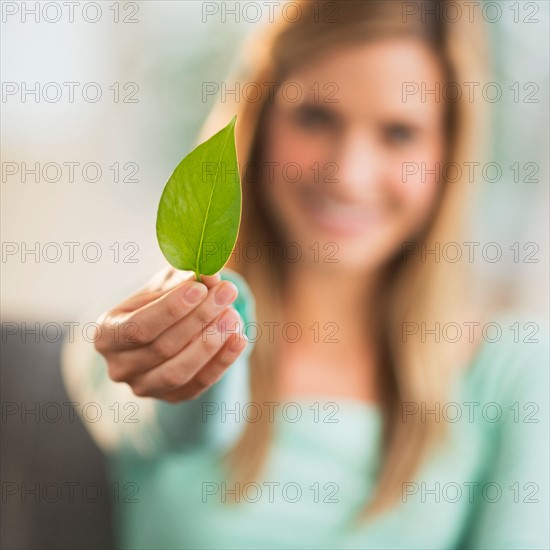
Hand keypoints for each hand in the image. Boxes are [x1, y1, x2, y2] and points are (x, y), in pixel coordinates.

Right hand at [93, 266, 247, 401]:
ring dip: (210, 342)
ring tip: (233, 315)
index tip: (200, 288)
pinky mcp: (172, 398)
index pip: (138, 326)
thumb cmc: (160, 300)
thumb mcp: (165, 283)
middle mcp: (119, 367)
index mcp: (107, 334)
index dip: (171, 309)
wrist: (164, 329)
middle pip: (161, 348)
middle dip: (199, 319)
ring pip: (179, 371)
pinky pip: (199, 384)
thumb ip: (183, 278)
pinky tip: (239, 338)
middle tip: (226, 293)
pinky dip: (222, 361)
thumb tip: (210, 275)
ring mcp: (144, 387)